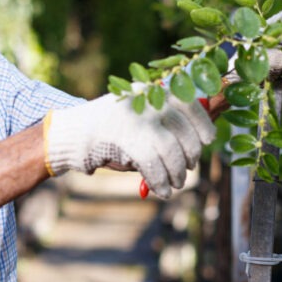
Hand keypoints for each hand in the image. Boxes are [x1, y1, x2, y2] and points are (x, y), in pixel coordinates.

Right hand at [43, 90, 215, 197]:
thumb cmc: (113, 130)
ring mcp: (138, 117)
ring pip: (172, 152)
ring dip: (176, 174)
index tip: (207, 141)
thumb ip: (168, 123)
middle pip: (184, 133)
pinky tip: (161, 190)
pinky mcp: (127, 137)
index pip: (192, 104)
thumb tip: (202, 139)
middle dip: (190, 157)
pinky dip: (161, 181)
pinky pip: (154, 164)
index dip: (203, 125)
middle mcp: (149, 99)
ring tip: (174, 184)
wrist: (74, 132)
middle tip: (186, 171)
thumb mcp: (142, 116)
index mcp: (154, 91)